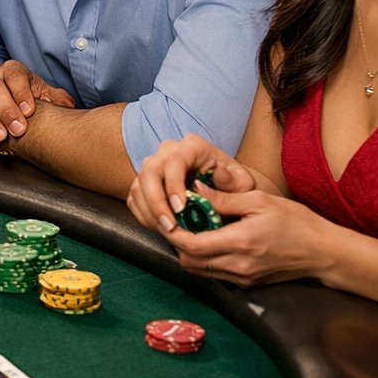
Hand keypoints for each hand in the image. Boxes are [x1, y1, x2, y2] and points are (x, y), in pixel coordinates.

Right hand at [0, 60, 74, 144]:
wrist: (3, 103)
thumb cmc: (25, 100)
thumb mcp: (43, 96)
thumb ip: (55, 100)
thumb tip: (67, 105)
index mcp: (11, 70)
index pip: (13, 74)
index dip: (21, 92)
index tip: (29, 111)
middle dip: (5, 109)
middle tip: (17, 130)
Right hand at [127, 134, 257, 232]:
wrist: (225, 190)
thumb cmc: (235, 186)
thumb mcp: (243, 183)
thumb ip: (234, 181)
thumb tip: (214, 177)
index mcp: (192, 147)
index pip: (174, 162)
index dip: (173, 185)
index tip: (180, 209)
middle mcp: (168, 152)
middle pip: (149, 173)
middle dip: (156, 202)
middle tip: (169, 226)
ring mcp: (153, 166)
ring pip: (138, 186)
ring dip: (149, 211)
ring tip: (166, 230)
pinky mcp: (144, 183)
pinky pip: (134, 198)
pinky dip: (143, 214)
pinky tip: (158, 226)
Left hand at [157, 186, 336, 286]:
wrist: (324, 252)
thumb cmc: (297, 222)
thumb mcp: (260, 201)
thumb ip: (224, 198)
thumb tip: (194, 189)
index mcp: (241, 242)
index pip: (190, 245)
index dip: (172, 233)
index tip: (167, 217)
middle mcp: (238, 265)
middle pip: (189, 261)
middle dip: (176, 242)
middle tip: (177, 222)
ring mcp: (242, 278)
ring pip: (199, 270)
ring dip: (189, 252)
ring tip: (193, 230)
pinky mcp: (247, 284)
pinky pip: (214, 274)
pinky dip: (204, 260)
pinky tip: (211, 241)